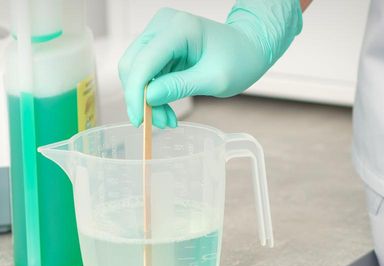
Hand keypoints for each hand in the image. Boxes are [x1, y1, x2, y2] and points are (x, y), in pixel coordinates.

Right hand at [119, 1, 302, 127]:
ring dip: (146, 99)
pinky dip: (152, 94)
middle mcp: (164, 25)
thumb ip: (180, 87)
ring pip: (137, 71)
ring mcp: (160, 34)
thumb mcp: (214, 79)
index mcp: (180, 28)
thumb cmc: (240, 59)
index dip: (137, 92)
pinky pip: (146, 73)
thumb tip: (148, 97)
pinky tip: (166, 109)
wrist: (249, 49)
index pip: (145, 61)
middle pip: (133, 64)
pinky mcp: (160, 46)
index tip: (139, 119)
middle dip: (140, 98)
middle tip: (156, 122)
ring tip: (166, 119)